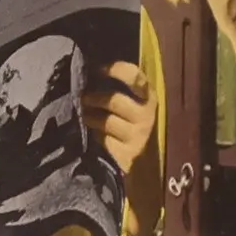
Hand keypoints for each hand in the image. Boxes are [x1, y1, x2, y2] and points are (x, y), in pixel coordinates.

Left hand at [82, 60, 157, 177]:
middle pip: (114, 100)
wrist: (150, 165)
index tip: (99, 70)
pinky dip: (97, 135)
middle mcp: (147, 116)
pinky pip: (104, 140)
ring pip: (106, 121)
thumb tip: (97, 73)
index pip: (136, 78)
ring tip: (86, 116)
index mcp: (151, 98)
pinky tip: (98, 135)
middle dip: (94, 98)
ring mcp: (138, 137)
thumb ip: (127, 89)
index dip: (116, 70)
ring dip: (91, 117)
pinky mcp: (128, 154)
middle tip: (84, 98)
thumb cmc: (139, 126)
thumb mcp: (139, 105)